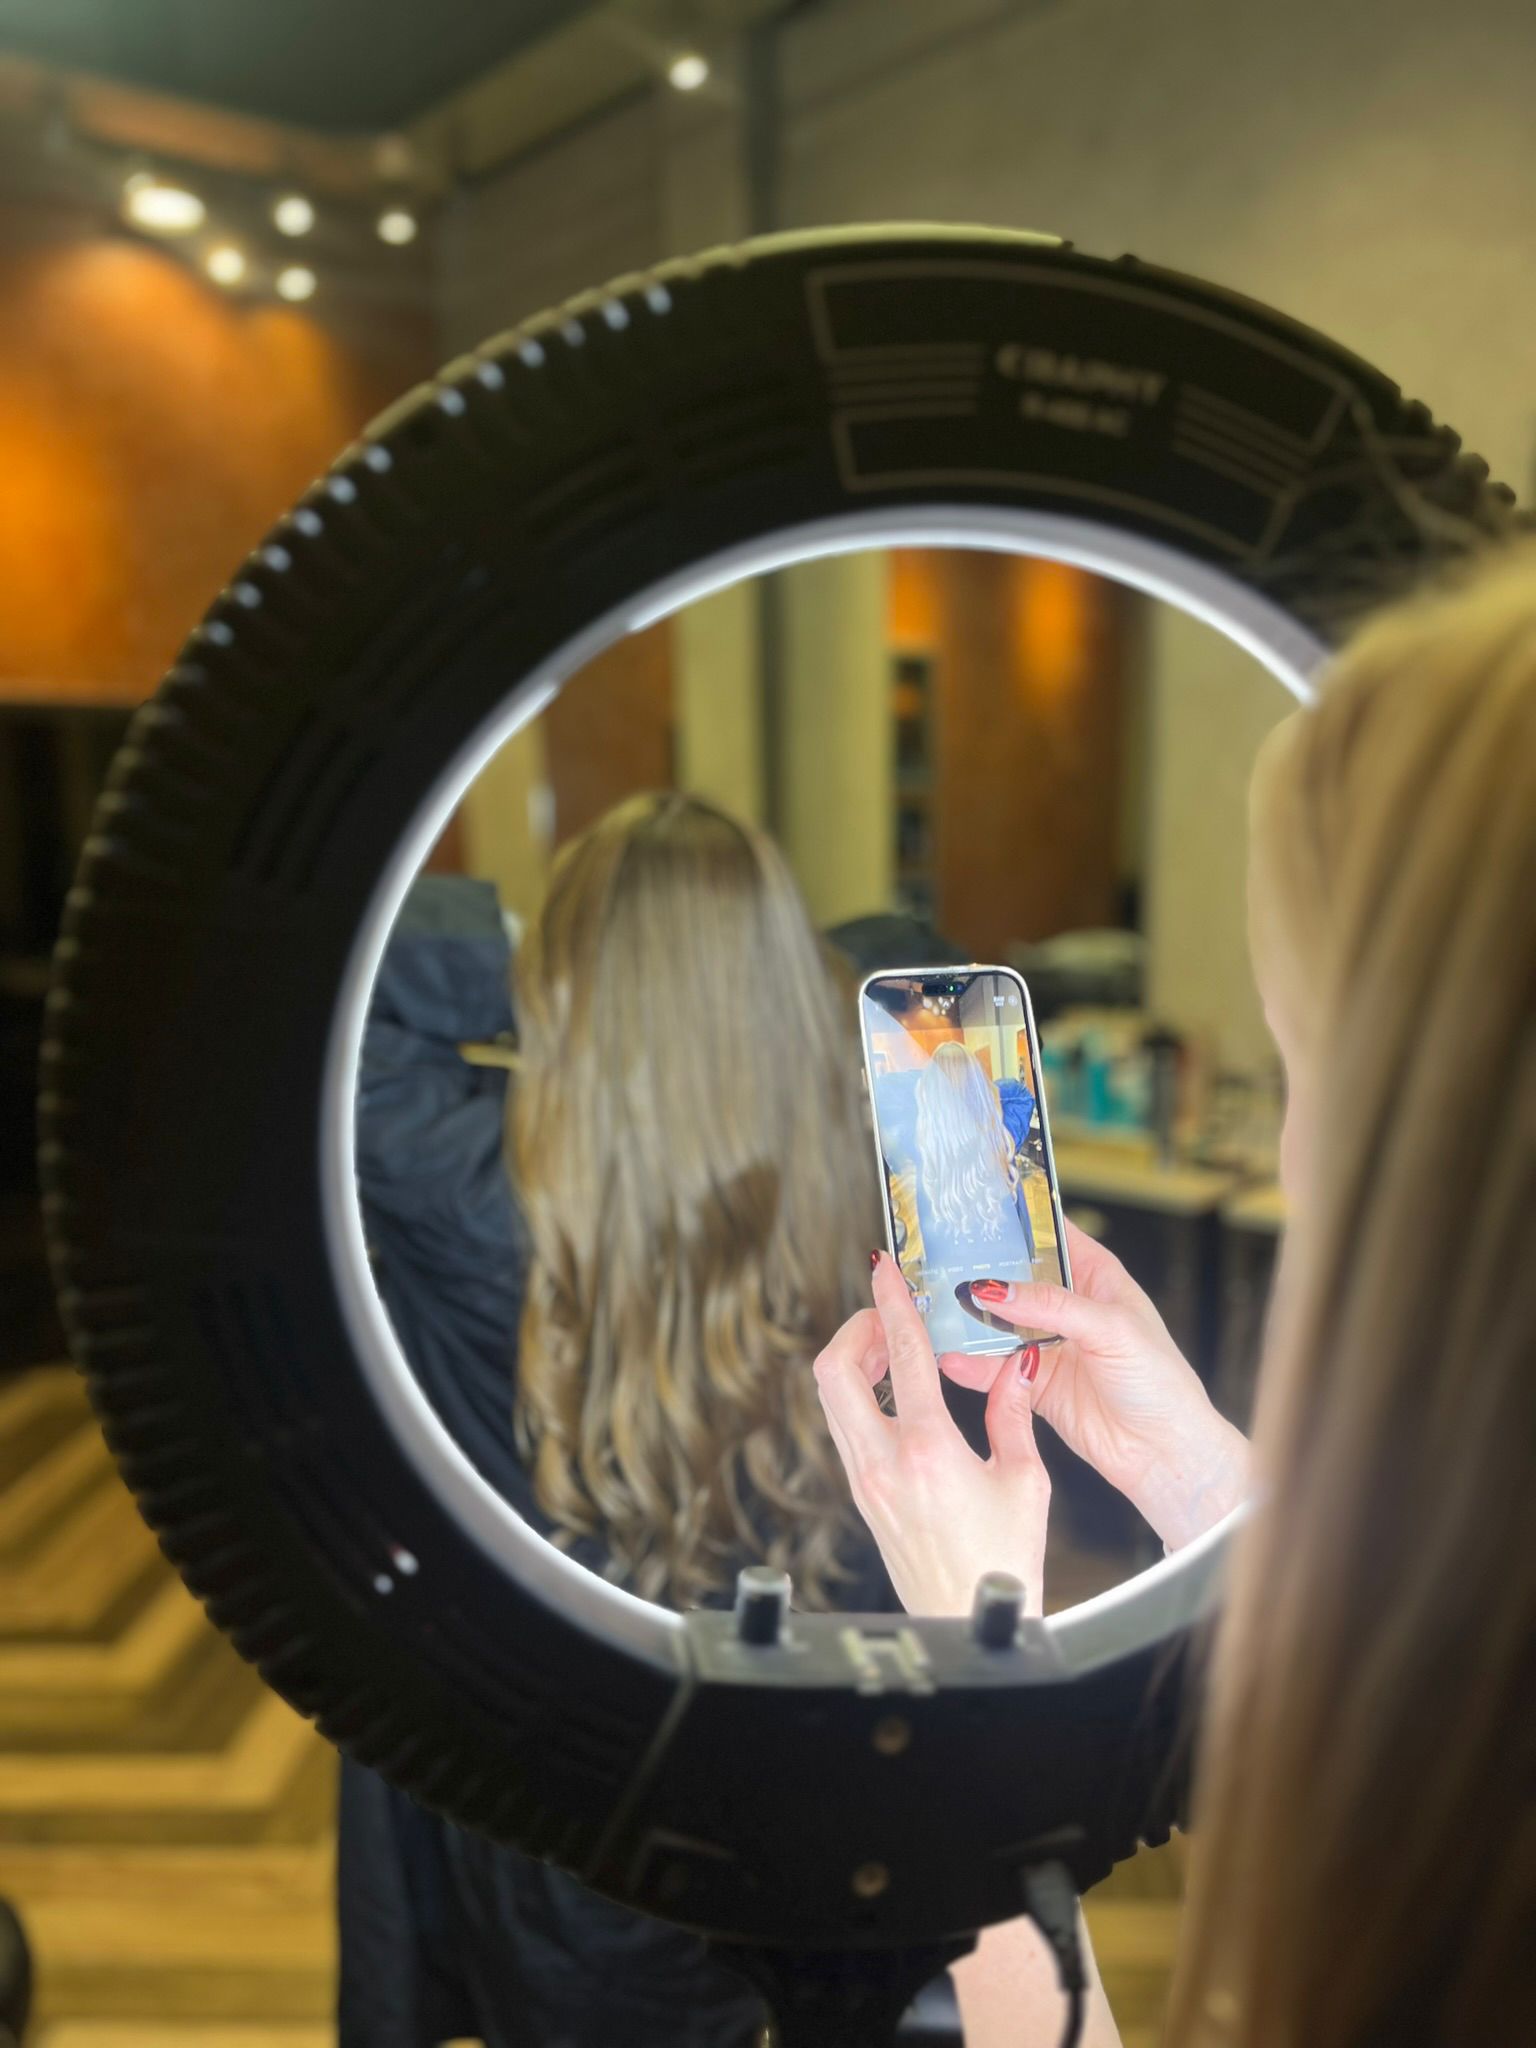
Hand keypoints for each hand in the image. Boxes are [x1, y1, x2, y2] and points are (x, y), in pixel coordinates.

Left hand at [814, 1252, 1050, 1616]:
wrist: (968, 1621)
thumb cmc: (1004, 1560)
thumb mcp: (1026, 1480)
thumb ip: (1014, 1413)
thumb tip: (1017, 1362)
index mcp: (929, 1451)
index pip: (902, 1357)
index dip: (893, 1304)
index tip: (886, 1270)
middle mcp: (884, 1462)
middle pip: (835, 1371)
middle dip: (856, 1329)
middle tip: (888, 1314)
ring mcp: (864, 1481)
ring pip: (832, 1398)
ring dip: (855, 1360)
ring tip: (893, 1347)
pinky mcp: (862, 1495)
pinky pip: (844, 1426)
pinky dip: (859, 1393)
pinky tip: (893, 1390)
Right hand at [945, 1218, 1250, 1551]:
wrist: (1163, 1452)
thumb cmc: (1160, 1381)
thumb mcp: (1111, 1328)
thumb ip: (1051, 1305)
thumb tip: (995, 1289)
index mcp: (1094, 1274)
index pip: (1048, 1233)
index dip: (1014, 1218)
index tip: (972, 1207)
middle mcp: (1067, 1305)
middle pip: (1013, 1276)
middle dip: (978, 1270)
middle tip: (935, 1261)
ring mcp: (1047, 1344)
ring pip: (997, 1322)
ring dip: (969, 1320)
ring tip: (933, 1311)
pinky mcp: (1033, 1382)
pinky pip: (994, 1368)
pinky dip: (972, 1364)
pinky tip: (952, 1358)